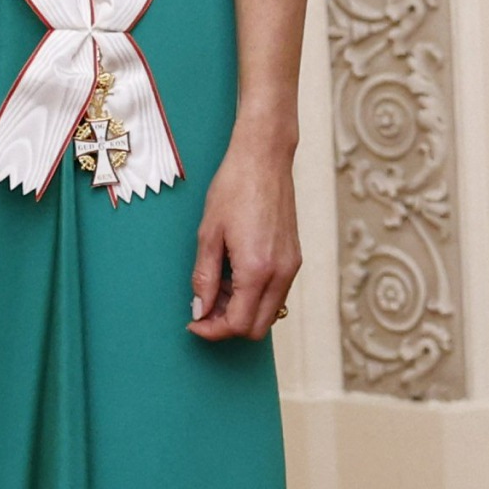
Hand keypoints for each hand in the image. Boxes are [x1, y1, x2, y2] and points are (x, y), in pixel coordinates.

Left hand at [187, 139, 299, 342]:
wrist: (264, 159)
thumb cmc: (234, 188)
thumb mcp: (208, 234)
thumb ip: (204, 277)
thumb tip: (200, 308)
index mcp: (256, 269)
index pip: (237, 324)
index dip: (212, 330)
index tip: (194, 323)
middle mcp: (280, 273)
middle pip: (257, 328)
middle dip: (228, 325)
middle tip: (203, 309)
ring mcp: (291, 266)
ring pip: (269, 313)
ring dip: (242, 311)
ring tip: (216, 287)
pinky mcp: (294, 258)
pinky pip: (276, 294)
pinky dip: (255, 296)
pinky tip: (234, 276)